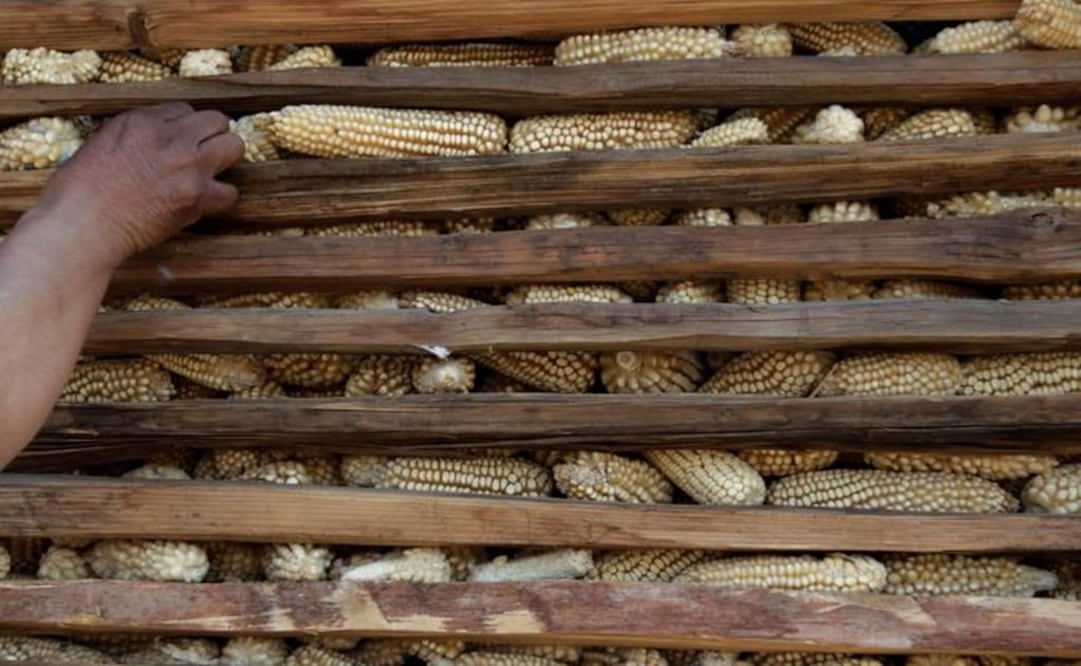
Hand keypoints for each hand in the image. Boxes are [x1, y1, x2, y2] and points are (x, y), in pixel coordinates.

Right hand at [33, 103, 243, 266]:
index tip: (176, 143)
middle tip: (203, 153)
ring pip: (235, 146)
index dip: (182, 128)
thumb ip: (136, 132)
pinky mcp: (197, 197)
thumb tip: (159, 132)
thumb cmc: (80, 189)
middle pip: (218, 120)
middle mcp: (171, 138)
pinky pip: (230, 192)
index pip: (184, 109)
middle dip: (213, 135)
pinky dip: (220, 198)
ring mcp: (188, 166)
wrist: (83, 224)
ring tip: (209, 173)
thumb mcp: (101, 141)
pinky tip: (204, 202)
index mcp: (142, 121)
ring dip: (224, 159)